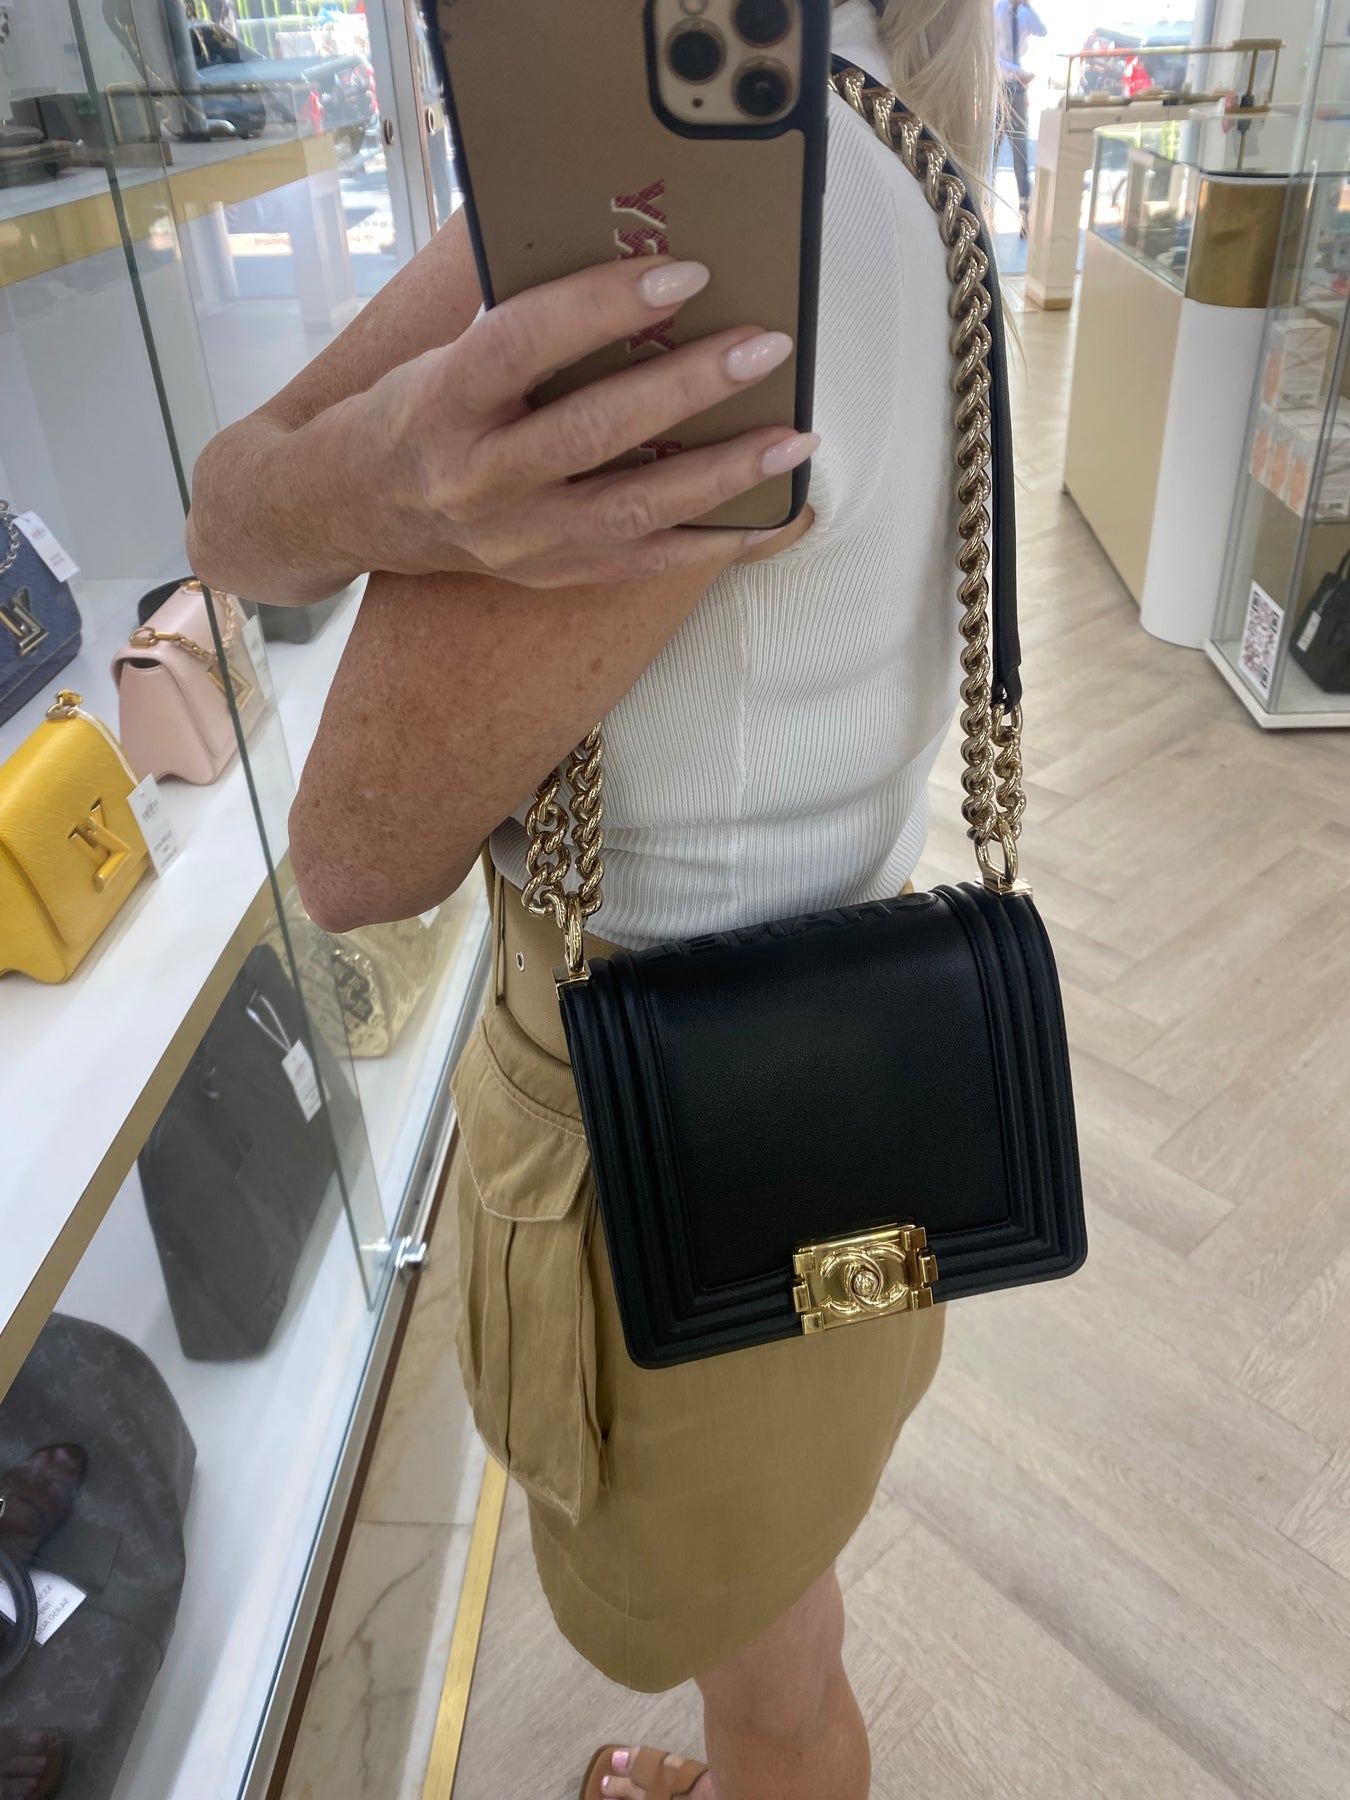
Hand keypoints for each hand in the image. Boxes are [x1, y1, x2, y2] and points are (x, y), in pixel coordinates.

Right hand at [321, 256, 815, 588]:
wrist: (350, 510)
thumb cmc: (411, 411)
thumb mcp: (440, 353)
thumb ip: (518, 319)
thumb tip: (629, 262)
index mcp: (444, 401)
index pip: (525, 344)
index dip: (604, 306)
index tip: (682, 274)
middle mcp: (479, 479)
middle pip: (596, 432)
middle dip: (689, 387)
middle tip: (765, 347)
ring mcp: (518, 539)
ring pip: (634, 509)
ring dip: (724, 473)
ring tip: (793, 438)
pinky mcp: (550, 574)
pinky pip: (648, 564)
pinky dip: (718, 543)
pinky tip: (775, 517)